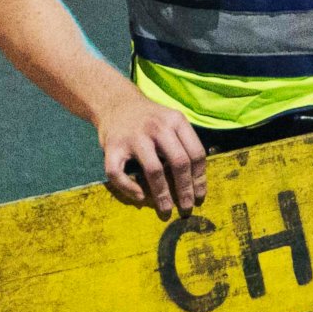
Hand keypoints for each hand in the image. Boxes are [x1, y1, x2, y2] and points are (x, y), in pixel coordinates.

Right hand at [96, 93, 206, 217]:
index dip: (199, 178)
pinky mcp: (112, 146)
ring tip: (166, 209)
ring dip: (162, 194)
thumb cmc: (149, 118)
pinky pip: (119, 173)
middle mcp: (157, 126)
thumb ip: (184, 143)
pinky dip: (129, 189)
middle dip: (185, 189)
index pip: (195, 152)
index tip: (199, 196)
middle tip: (186, 208)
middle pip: (178, 162)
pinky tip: (140, 197)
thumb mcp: (171, 121)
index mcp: (176, 120)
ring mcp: (134, 136)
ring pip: (154, 170)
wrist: (115, 102)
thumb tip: (197, 181)